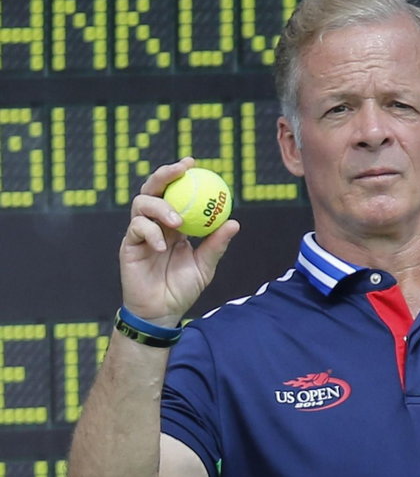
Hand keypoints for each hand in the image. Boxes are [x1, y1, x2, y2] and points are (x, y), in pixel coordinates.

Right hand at [120, 158, 239, 325]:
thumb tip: (234, 222)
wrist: (162, 311)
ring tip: (177, 222)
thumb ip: (216, 245)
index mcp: (174, 224)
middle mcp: (155, 224)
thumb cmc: (182, 288)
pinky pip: (136, 229)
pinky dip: (150, 232)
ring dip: (160, 207)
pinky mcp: (128, 246)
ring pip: (142, 204)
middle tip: (182, 170)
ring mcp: (140, 233)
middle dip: (165, 175)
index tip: (194, 164)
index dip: (181, 176)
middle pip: (153, 189)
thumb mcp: (205, 265)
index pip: (175, 193)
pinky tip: (163, 246)